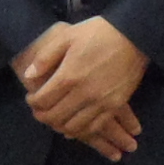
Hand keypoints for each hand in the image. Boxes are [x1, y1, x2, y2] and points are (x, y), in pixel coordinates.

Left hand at [15, 18, 146, 159]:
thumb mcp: (67, 36)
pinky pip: (94, 127)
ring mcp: (101, 102)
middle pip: (55, 117)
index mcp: (69, 75)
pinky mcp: (115, 106)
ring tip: (55, 118)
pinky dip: (81, 131)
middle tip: (39, 111)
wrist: (134, 36)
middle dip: (42, 116)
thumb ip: (45, 57)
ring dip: (60, 125)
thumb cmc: (98, 33)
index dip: (32, 102)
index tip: (31, 98)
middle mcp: (83, 93)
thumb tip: (29, 76)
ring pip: (74, 127)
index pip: (43, 100)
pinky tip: (74, 126)